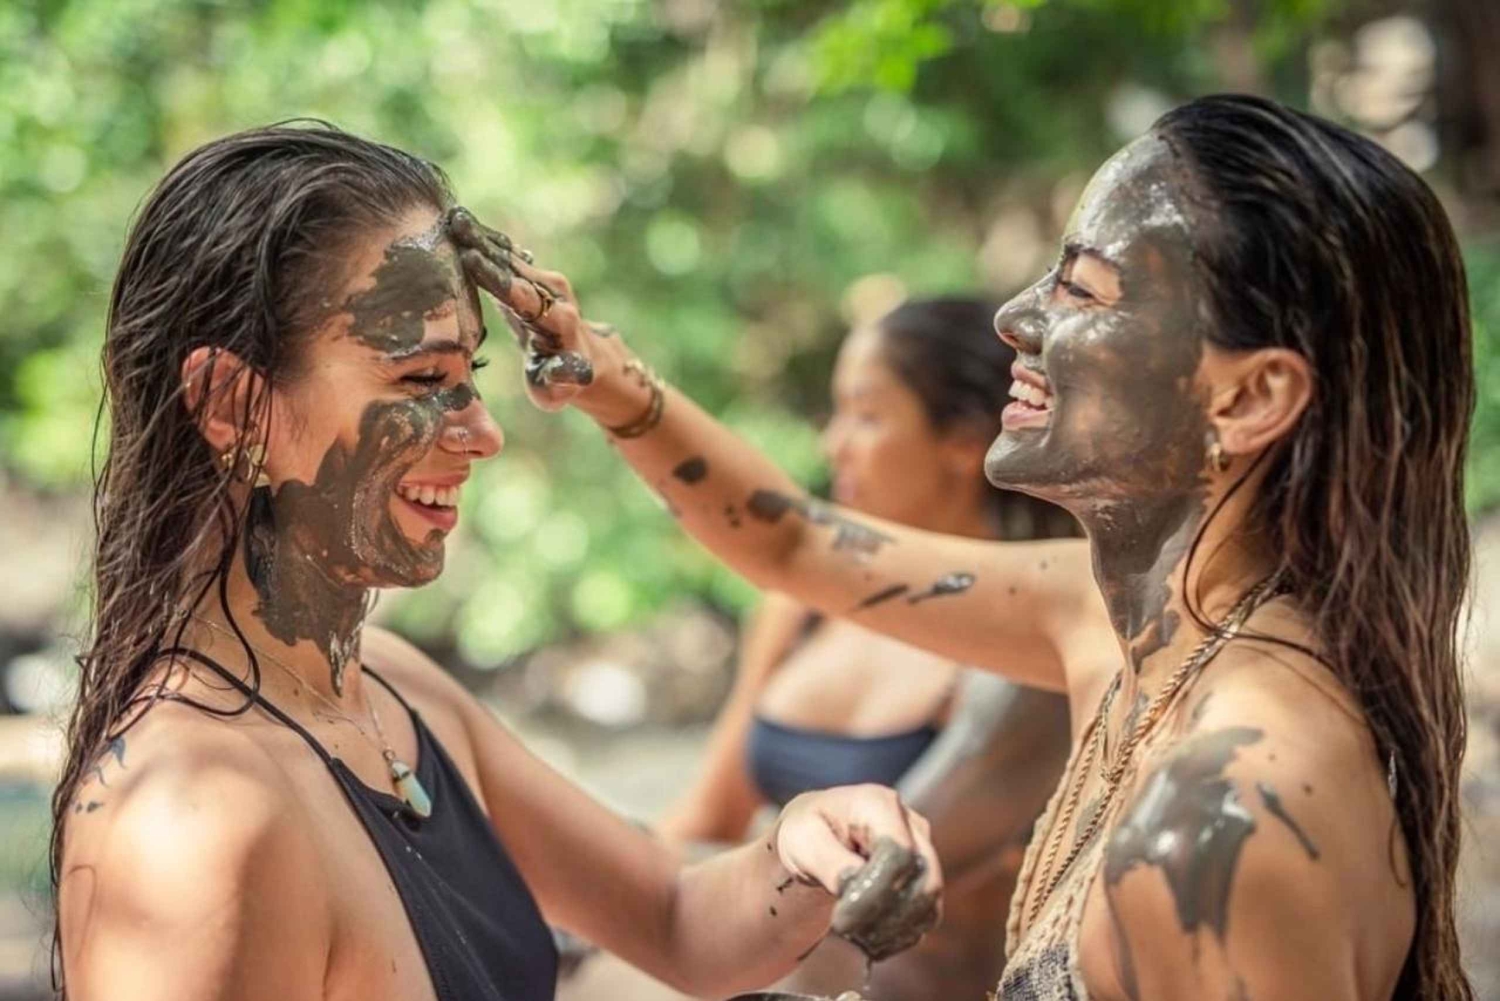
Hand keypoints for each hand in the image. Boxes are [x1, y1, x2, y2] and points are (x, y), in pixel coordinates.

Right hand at [447, 206, 606, 410]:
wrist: (582, 359)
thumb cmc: (561, 383)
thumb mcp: (557, 391)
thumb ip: (560, 381)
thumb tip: (565, 371)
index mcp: (559, 321)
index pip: (522, 295)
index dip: (495, 276)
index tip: (470, 257)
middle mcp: (555, 294)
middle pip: (513, 267)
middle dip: (484, 245)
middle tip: (454, 223)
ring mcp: (547, 282)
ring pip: (509, 256)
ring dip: (482, 236)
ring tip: (454, 216)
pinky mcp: (536, 276)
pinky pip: (509, 256)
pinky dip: (487, 240)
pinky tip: (464, 223)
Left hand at [773, 785, 942, 960]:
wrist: (816, 838)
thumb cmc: (806, 833)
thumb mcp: (803, 839)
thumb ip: (830, 861)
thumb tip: (855, 884)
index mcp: (879, 804)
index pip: (899, 853)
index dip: (876, 892)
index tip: (840, 919)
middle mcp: (911, 825)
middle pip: (925, 881)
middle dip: (886, 917)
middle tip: (845, 931)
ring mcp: (923, 852)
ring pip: (929, 904)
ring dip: (892, 931)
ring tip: (853, 934)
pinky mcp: (924, 879)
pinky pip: (926, 917)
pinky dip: (898, 936)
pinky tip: (867, 939)